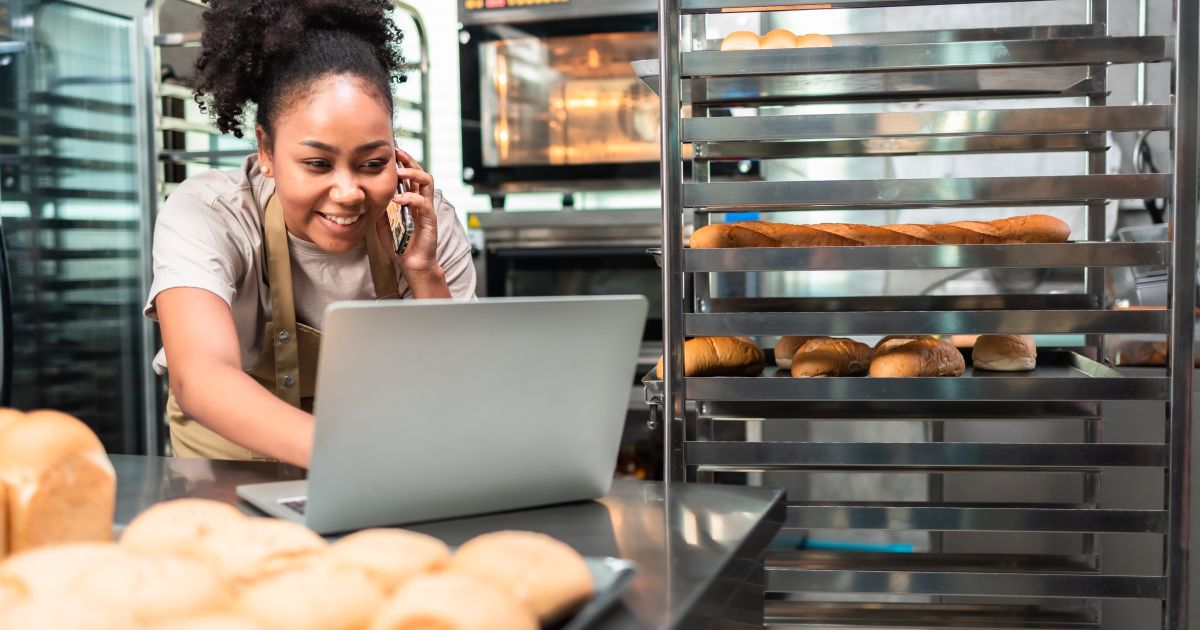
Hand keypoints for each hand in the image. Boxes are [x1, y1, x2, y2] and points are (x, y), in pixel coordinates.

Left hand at [375, 148, 449, 297]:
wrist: (413, 265)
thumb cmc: (401, 247)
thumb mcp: (383, 226)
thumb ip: (380, 211)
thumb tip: (368, 198)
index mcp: (412, 202)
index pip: (411, 177)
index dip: (403, 163)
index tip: (391, 154)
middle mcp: (421, 203)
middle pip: (421, 173)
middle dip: (409, 161)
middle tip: (396, 153)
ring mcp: (426, 210)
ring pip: (427, 183)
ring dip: (413, 174)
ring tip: (399, 173)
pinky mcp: (429, 221)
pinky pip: (423, 204)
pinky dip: (410, 198)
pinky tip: (397, 199)